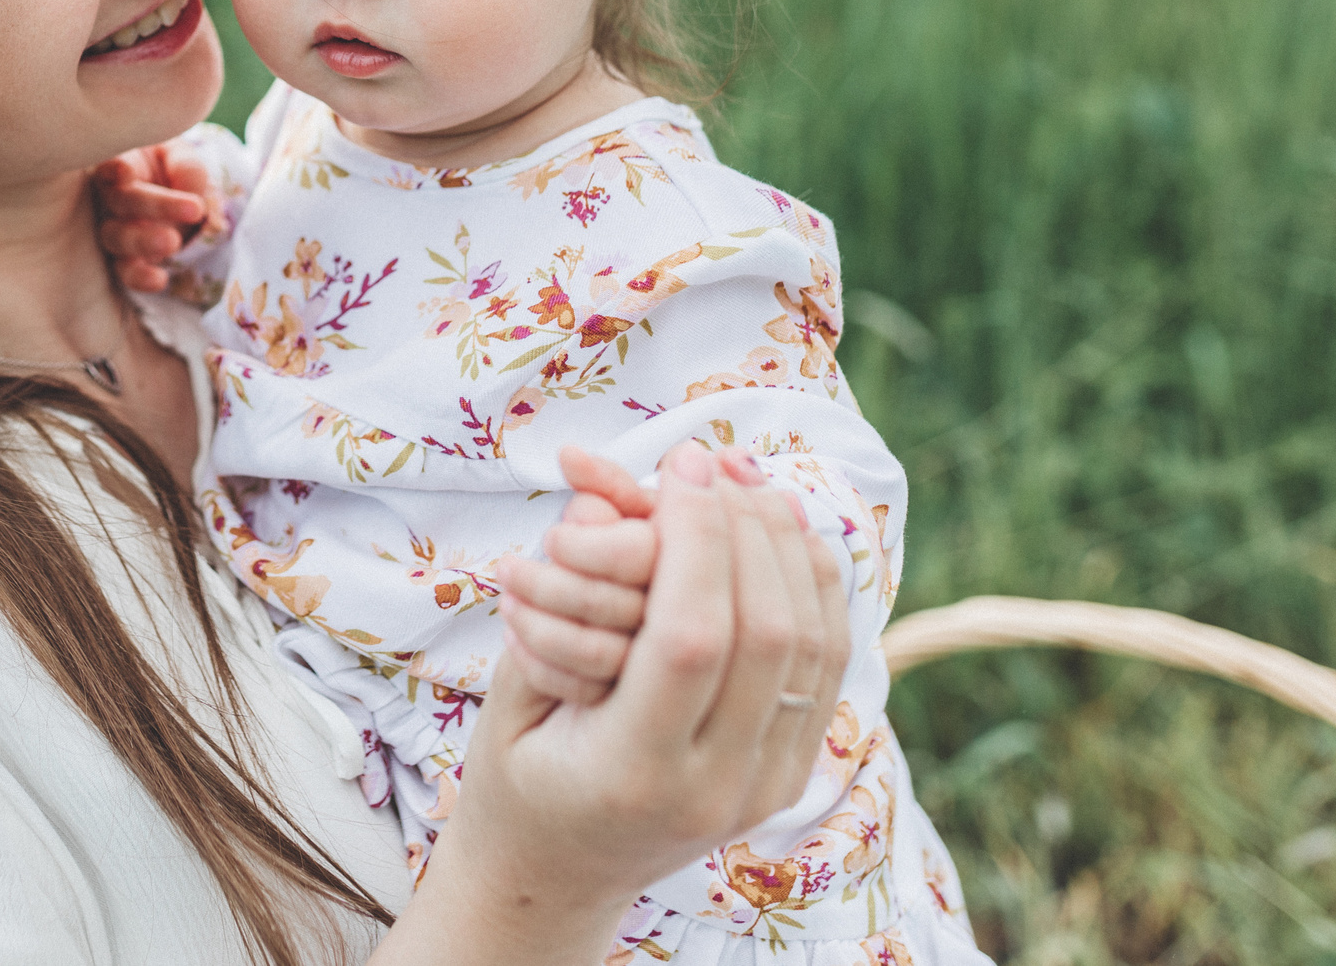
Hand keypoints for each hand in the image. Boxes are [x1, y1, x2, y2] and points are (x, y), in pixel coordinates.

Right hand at [91, 143, 219, 291]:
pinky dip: (139, 277)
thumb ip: (184, 165)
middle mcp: (110, 199)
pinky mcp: (125, 260)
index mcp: (120, 166)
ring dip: (144, 242)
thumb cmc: (170, 168)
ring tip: (174, 242)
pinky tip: (160, 280)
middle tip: (194, 209)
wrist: (175, 197)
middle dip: (157, 206)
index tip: (126, 171)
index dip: (114, 168)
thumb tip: (188, 187)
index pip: (108, 165)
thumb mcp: (181, 157)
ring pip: (116, 238)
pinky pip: (125, 271)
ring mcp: (115, 231)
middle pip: (122, 201)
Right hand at [375, 442, 850, 965]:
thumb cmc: (517, 775)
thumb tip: (603, 494)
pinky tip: (784, 529)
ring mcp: (765, 785)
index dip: (694, 539)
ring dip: (789, 545)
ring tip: (749, 478)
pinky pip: (826, 664)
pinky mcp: (791, 770)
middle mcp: (716, 788)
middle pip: (767, 634)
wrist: (559, 874)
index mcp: (633, 774)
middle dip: (744, 526)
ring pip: (815, 645)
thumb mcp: (509, 692)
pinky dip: (814, 584)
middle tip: (710, 460)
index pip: (690, 637)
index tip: (677, 467)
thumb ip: (554, 602)